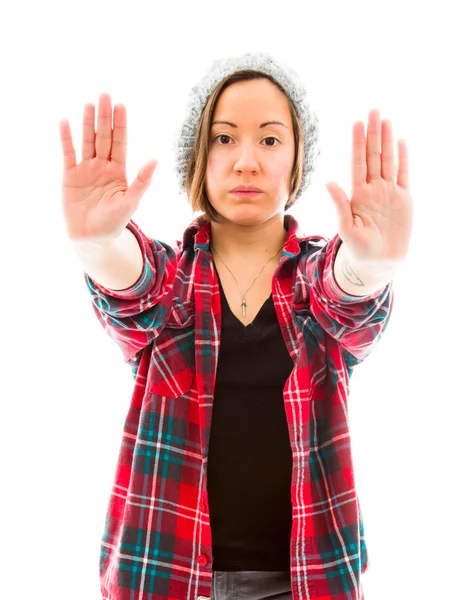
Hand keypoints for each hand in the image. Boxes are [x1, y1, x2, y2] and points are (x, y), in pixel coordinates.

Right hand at [59, 93, 157, 242]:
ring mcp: (86, 169)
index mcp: (119, 171)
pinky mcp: (70, 176)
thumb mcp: (131, 201)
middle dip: (104, 117)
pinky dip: (67, 139)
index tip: (121, 106)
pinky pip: (69, 154)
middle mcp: (102, 166)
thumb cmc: (114, 221)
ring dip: (87, 123)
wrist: (92, 237)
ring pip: (87, 141)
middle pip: (104, 137)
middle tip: (105, 95)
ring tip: (89, 104)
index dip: (120, 125)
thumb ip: (142, 181)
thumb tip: (155, 160)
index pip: (120, 143)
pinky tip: (66, 122)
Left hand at [325, 109, 412, 264]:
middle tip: (373, 111)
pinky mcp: (403, 199)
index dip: (358, 143)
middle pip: (374, 156)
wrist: (379, 261)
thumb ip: (340, 205)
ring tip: (385, 120)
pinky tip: (400, 142)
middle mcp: (373, 189)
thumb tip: (328, 182)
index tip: (356, 123)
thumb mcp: (347, 228)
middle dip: (373, 134)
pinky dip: (402, 159)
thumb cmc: (359, 248)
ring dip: (387, 141)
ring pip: (388, 160)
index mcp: (358, 194)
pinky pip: (403, 174)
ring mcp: (389, 192)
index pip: (358, 162)